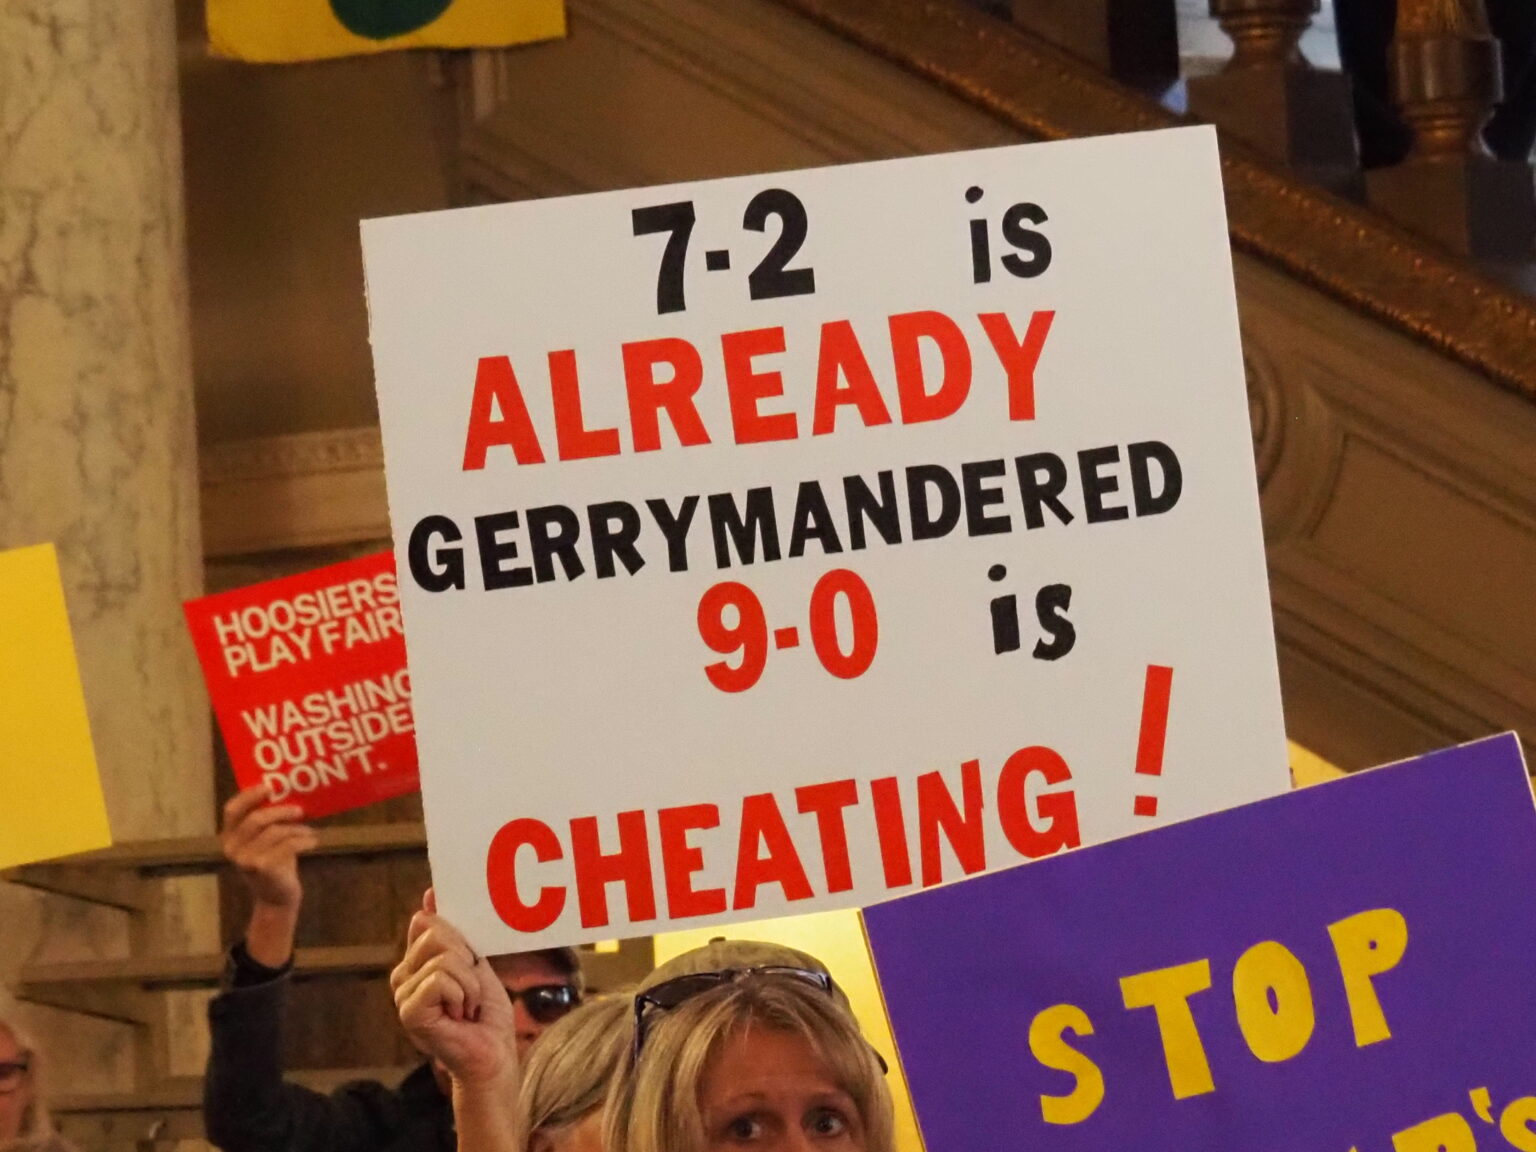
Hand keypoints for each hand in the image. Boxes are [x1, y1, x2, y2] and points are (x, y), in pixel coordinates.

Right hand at [220, 785, 315, 910]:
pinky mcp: (262, 868)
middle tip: (299, 810)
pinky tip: (313, 841)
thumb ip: (267, 822)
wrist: (276, 897)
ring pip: (275, 832)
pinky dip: (303, 840)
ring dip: (296, 829)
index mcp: (229, 836)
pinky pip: (287, 845)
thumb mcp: (265, 841)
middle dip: (281, 811)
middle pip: (256, 819)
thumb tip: (289, 793)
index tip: (269, 787)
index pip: (232, 810)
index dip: (249, 796)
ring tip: (308, 831)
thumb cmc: (273, 862)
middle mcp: (232, 848)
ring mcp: (245, 860)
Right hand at [391, 889, 517, 1089]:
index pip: (426, 921)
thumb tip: (430, 894)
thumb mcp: (474, 963)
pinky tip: (460, 1016)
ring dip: (469, 983)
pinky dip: (462, 994)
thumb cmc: (487, 1014)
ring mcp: (403, 994)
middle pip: (436, 933)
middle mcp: (403, 975)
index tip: (469, 954)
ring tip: (467, 1006)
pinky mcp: (409, 1011)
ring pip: (443, 957)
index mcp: (417, 962)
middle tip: (471, 991)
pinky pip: (441, 979)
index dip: (454, 933)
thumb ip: (454, 934)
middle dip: (467, 960)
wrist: (494, 1054)